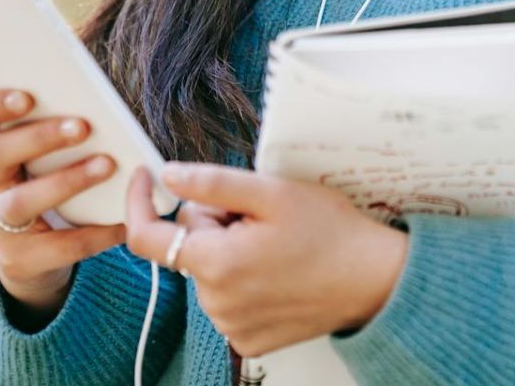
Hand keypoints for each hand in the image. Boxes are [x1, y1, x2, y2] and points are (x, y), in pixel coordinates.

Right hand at [0, 89, 124, 315]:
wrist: (34, 253)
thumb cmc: (46, 180)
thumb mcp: (42, 153)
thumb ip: (58, 125)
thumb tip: (104, 104)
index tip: (25, 96)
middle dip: (40, 137)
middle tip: (83, 126)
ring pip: (22, 200)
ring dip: (67, 181)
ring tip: (107, 165)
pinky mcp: (20, 258)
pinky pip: (57, 246)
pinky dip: (93, 233)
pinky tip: (123, 221)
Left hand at [124, 163, 408, 358]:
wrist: (374, 279)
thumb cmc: (331, 232)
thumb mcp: (273, 192)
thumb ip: (213, 183)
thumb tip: (168, 175)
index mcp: (216, 263)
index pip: (146, 237)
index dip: (140, 202)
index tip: (146, 177)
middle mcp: (215, 303)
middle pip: (188, 246)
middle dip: (214, 223)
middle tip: (260, 216)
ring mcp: (231, 327)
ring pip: (208, 271)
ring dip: (230, 251)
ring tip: (276, 245)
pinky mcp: (249, 340)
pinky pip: (227, 299)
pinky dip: (244, 280)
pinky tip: (278, 271)